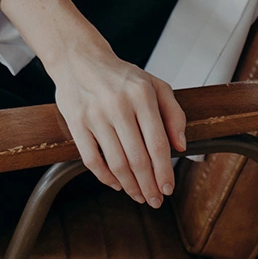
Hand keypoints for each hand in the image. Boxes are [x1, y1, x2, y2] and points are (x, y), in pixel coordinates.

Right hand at [49, 40, 186, 207]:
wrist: (79, 58)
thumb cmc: (120, 76)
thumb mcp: (154, 84)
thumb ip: (173, 113)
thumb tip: (181, 146)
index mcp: (142, 93)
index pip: (158, 143)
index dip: (164, 171)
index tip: (168, 188)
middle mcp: (119, 104)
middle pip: (138, 158)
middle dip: (149, 185)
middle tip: (155, 200)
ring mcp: (96, 114)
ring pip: (116, 162)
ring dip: (130, 186)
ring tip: (138, 195)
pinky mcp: (76, 123)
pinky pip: (92, 160)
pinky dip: (105, 177)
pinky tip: (116, 183)